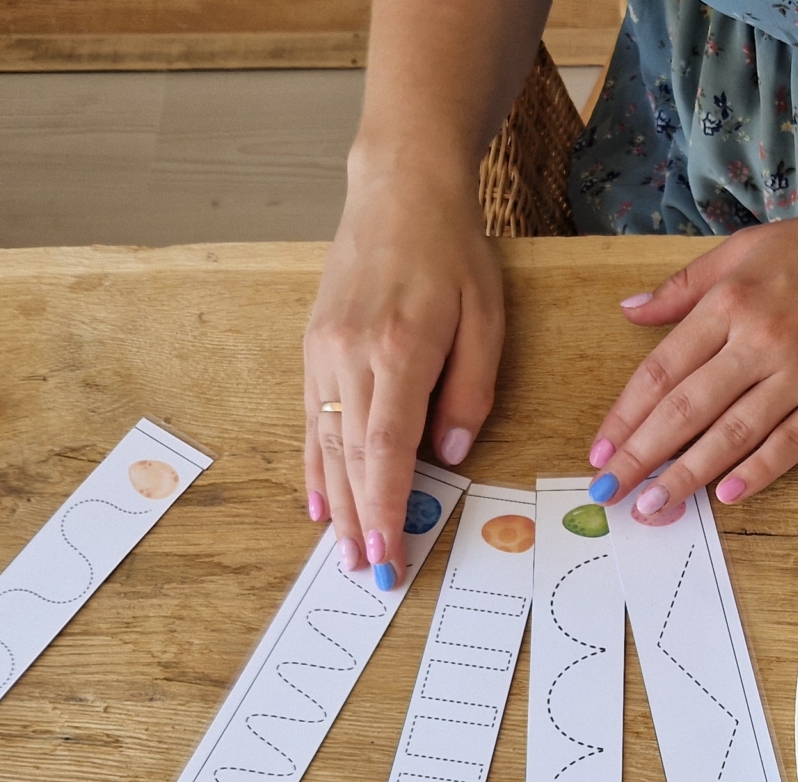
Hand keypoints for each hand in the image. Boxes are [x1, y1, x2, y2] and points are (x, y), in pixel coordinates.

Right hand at [303, 173, 501, 587]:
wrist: (397, 190)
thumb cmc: (452, 253)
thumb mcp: (486, 319)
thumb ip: (470, 393)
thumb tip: (450, 456)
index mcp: (399, 351)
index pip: (386, 451)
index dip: (385, 511)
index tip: (389, 557)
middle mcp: (349, 355)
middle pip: (349, 458)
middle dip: (358, 523)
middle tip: (367, 575)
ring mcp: (323, 351)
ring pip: (325, 443)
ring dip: (333, 503)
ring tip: (342, 552)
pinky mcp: (313, 345)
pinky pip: (312, 417)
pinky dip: (314, 463)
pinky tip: (316, 499)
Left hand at [586, 202, 797, 518]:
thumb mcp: (747, 248)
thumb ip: (686, 286)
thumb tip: (631, 312)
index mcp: (730, 301)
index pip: (662, 370)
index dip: (626, 416)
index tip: (600, 450)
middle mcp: (762, 338)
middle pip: (687, 408)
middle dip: (642, 456)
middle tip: (611, 493)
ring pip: (734, 432)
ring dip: (690, 475)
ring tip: (656, 508)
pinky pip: (794, 440)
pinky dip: (760, 469)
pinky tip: (729, 494)